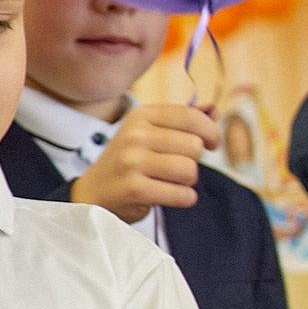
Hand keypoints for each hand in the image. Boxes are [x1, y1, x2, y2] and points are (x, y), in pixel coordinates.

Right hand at [68, 103, 217, 222]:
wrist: (94, 193)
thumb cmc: (129, 162)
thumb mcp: (149, 134)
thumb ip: (181, 121)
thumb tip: (213, 109)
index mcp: (142, 116)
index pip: (191, 117)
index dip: (211, 132)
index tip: (212, 144)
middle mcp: (135, 135)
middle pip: (194, 146)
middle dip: (193, 161)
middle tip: (175, 168)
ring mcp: (132, 161)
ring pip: (189, 170)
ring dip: (187, 181)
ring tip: (170, 182)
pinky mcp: (134, 188)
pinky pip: (181, 194)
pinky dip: (184, 198)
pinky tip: (169, 195)